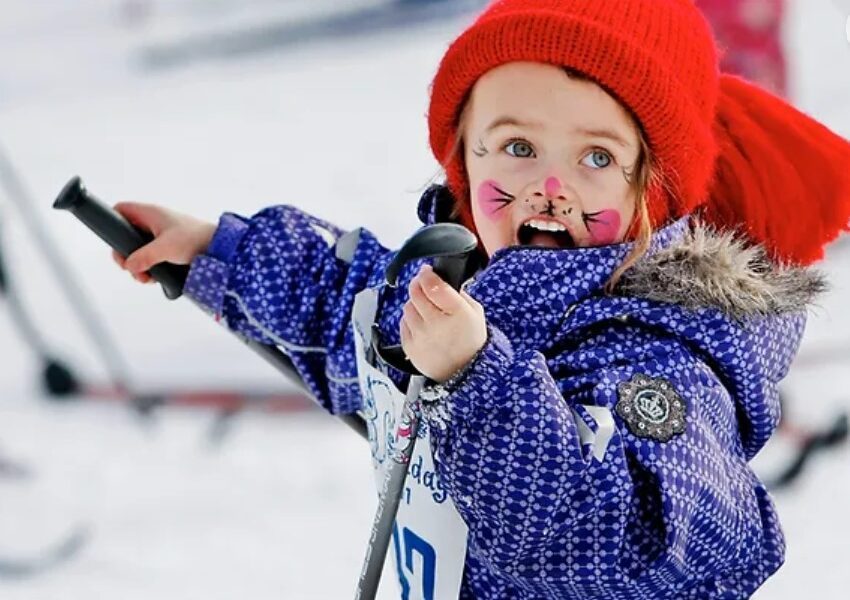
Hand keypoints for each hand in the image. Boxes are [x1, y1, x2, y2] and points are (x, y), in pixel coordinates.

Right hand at [111, 202, 215, 283]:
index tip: (114, 243)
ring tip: (146, 277)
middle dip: (126, 256)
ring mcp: (160, 236)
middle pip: (126, 236)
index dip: (112, 223)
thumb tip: (129, 265)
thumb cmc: (196, 238)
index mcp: (150, 214)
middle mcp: (153, 223)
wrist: (220, 249)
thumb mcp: (165, 248)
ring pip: (138, 250)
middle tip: (132, 269)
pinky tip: (154, 278)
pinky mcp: (168, 249)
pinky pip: (150, 258)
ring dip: (139, 266)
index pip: (121, 210)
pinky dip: (149, 268)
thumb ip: (144, 257)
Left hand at [400, 264, 486, 382]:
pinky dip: (411, 320)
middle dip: (418, 284)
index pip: (432, 284)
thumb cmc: (470, 340)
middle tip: (424, 284)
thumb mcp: (475, 312)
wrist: (464, 372)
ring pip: (407, 307)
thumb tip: (440, 278)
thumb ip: (459, 293)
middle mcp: (436, 323)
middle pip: (416, 293)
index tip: (427, 270)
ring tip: (427, 309)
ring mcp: (421, 336)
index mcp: (456, 312)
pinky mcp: (410, 346)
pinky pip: (403, 323)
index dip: (427, 274)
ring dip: (415, 303)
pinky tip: (423, 324)